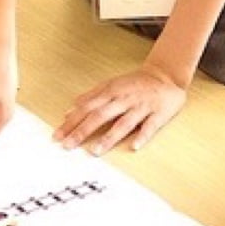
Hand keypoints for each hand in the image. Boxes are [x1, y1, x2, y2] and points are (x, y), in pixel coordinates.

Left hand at [53, 63, 187, 154]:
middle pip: (100, 115)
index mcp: (111, 92)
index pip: (87, 108)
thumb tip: (70, 110)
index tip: (58, 135)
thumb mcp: (111, 84)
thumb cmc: (135, 83)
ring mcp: (141, 106)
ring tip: (96, 150)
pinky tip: (134, 146)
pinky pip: (149, 126)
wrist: (166, 75)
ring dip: (109, 137)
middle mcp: (124, 99)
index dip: (71, 122)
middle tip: (68, 145)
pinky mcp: (158, 113)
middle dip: (83, 131)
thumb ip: (90, 97)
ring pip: (123, 123)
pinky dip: (142, 136)